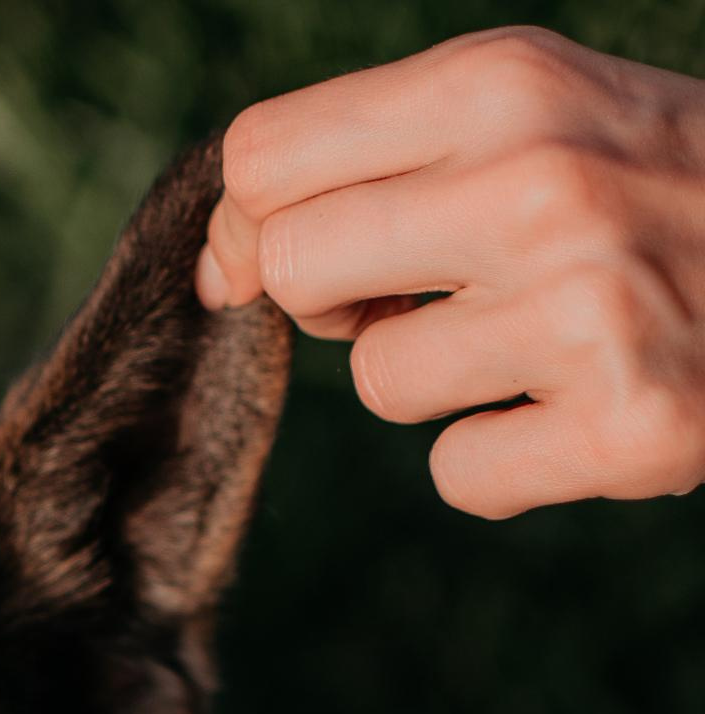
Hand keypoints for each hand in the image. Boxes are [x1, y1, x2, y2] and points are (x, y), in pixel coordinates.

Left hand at [199, 28, 704, 517]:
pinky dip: (507, 463)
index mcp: (505, 83)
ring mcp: (587, 310)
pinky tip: (583, 405)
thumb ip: (371, 160)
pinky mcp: (626, 426)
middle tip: (430, 293)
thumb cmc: (648, 182)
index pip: (263, 158)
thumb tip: (220, 261)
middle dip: (332, 302)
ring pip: (376, 386)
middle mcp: (541, 184)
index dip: (255, 222)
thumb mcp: (530, 113)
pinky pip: (460, 476)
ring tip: (541, 336)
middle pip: (291, 271)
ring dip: (437, 382)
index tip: (302, 252)